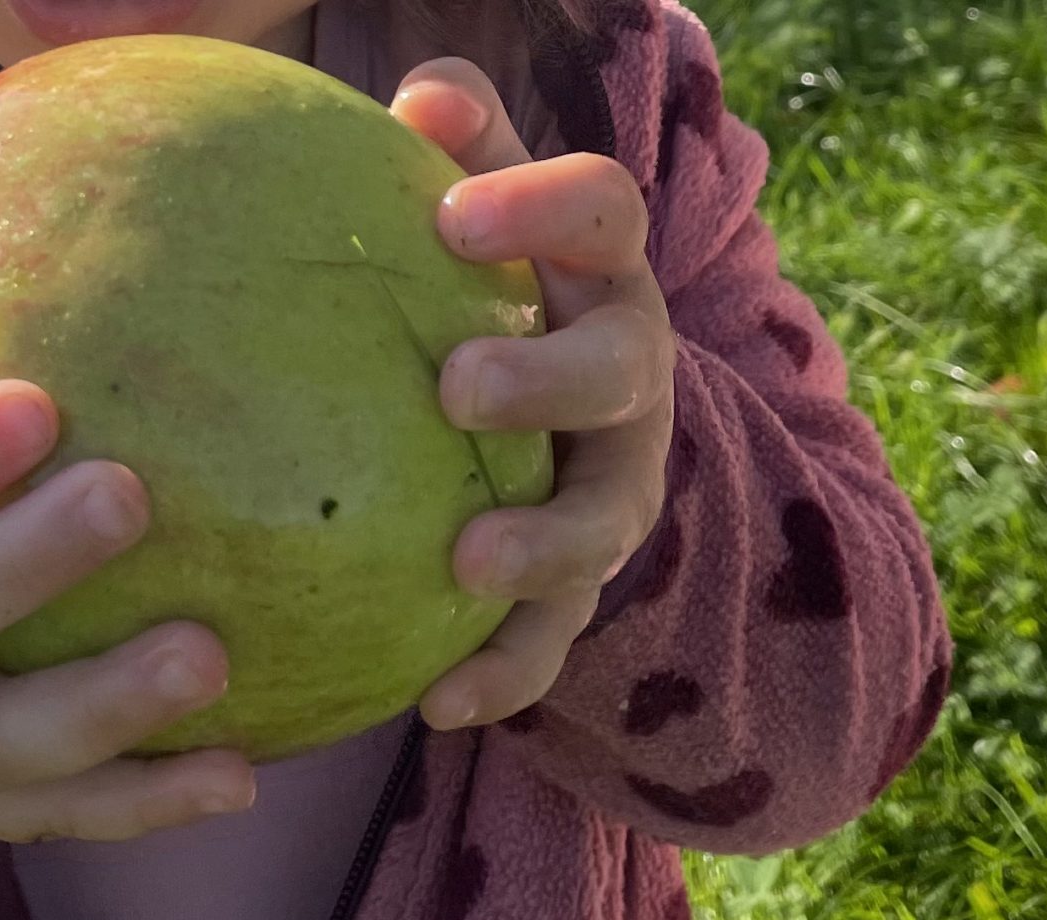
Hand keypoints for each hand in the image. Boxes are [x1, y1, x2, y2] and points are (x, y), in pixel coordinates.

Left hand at [391, 61, 676, 731]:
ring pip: (600, 521)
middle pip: (616, 372)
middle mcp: (629, 381)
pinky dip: (506, 674)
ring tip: (469, 561)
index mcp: (599, 277)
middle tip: (457, 387)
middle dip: (547, 380)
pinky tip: (436, 703)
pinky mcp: (585, 587)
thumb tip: (417, 91)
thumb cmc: (495, 304)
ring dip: (541, 543)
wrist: (574, 435)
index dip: (540, 205)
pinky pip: (553, 639)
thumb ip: (463, 159)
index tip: (451, 214)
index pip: (601, 214)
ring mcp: (616, 489)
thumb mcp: (488, 223)